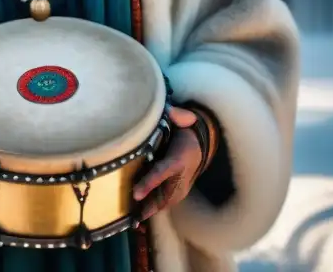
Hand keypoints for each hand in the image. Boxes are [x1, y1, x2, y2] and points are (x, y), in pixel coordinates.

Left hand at [131, 105, 201, 223]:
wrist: (201, 146)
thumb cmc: (186, 133)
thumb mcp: (184, 122)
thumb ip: (178, 116)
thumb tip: (170, 110)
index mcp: (179, 160)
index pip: (162, 172)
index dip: (149, 183)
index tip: (135, 194)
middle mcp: (181, 178)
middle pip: (163, 195)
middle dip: (148, 206)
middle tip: (131, 215)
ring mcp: (180, 187)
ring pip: (164, 202)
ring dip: (149, 211)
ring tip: (132, 221)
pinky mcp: (177, 193)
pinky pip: (164, 203)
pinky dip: (152, 211)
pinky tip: (138, 220)